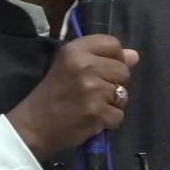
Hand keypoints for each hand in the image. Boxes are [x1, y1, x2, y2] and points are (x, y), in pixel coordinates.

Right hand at [7, 35, 139, 160]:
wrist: (34, 126)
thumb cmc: (53, 94)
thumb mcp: (71, 67)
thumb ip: (102, 58)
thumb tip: (134, 56)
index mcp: (76, 50)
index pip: (113, 44)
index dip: (113, 58)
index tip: (100, 70)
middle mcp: (85, 66)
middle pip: (123, 70)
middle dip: (113, 83)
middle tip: (92, 92)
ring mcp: (92, 90)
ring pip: (123, 94)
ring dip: (111, 104)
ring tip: (91, 106)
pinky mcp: (97, 112)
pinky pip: (119, 115)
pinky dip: (108, 121)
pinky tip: (91, 120)